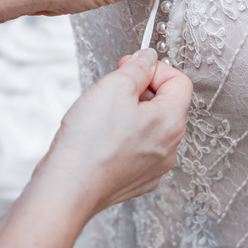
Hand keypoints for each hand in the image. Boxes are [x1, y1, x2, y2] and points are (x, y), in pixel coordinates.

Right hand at [27, 49, 191, 216]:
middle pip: (164, 105)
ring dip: (128, 114)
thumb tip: (148, 59)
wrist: (68, 188)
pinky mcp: (135, 181)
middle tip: (113, 88)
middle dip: (139, 90)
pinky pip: (135, 149)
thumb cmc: (90, 143)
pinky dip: (121, 139)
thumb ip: (138, 67)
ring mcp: (153, 168)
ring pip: (148, 128)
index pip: (179, 82)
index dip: (155, 68)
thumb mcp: (115, 86)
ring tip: (101, 115)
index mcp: (171, 122)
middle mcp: (169, 148)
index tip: (133, 66)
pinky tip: (100, 138)